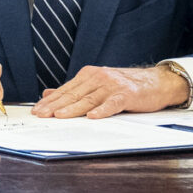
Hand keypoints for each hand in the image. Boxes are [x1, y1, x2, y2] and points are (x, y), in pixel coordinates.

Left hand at [36, 63, 191, 118]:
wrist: (156, 82)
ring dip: (73, 108)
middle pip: (73, 94)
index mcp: (89, 75)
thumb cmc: (125, 87)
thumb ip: (74, 90)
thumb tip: (47, 93)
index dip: (50, 100)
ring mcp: (112, 85)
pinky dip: (102, 110)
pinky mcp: (126, 94)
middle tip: (40, 114)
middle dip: (55, 105)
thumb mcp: (97, 85)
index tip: (36, 109)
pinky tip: (92, 116)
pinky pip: (112, 104)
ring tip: (59, 116)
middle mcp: (99, 77)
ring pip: (88, 99)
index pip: (66, 89)